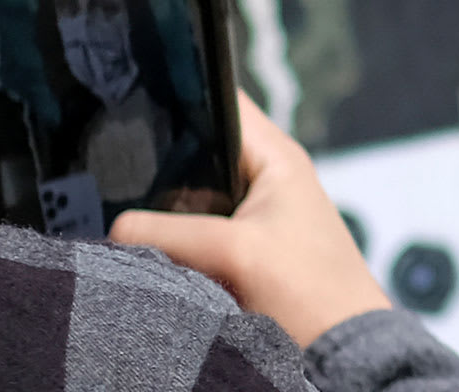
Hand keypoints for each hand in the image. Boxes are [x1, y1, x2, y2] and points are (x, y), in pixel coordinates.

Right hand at [111, 91, 390, 347]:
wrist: (342, 361)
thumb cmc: (315, 295)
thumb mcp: (238, 252)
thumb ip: (173, 234)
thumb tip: (116, 229)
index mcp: (275, 156)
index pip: (221, 101)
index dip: (182, 96)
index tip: (134, 107)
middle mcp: (264, 181)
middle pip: (197, 156)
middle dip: (160, 169)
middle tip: (116, 178)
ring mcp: (252, 221)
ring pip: (190, 203)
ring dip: (165, 216)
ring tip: (126, 218)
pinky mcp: (242, 259)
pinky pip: (195, 241)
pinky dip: (175, 248)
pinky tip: (149, 255)